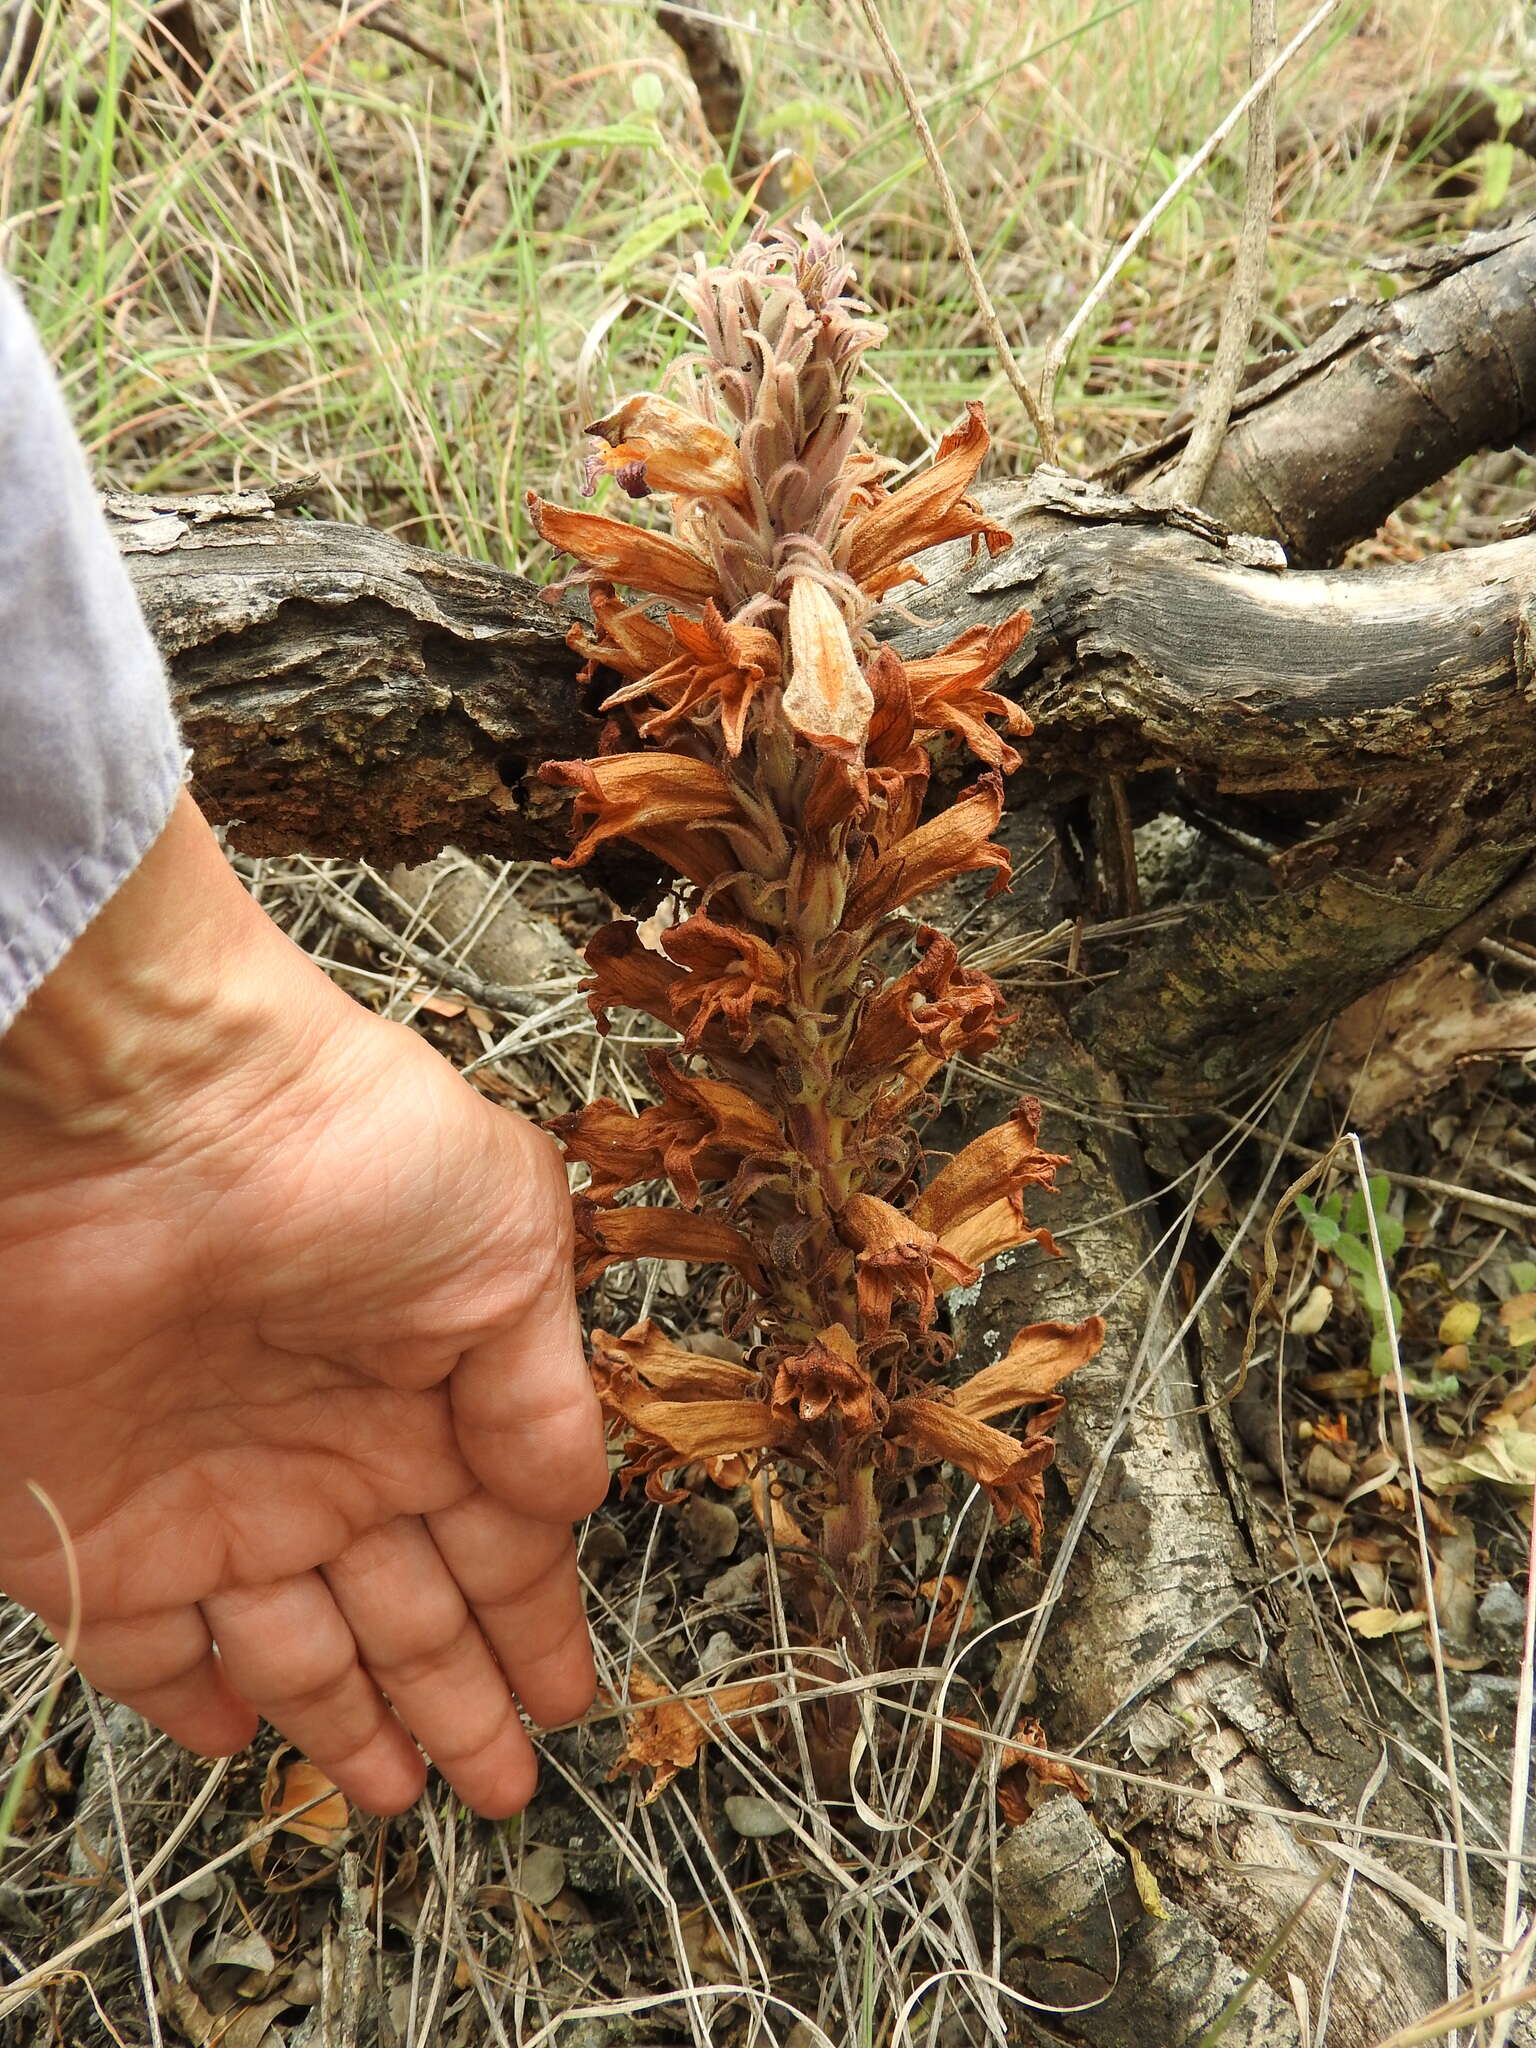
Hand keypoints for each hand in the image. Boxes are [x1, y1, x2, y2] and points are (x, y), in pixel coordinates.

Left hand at [0, 794, 607, 1815]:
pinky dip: (193, 1700)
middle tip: (499, 1784)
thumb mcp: (509, 1248)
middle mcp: (331, 1457)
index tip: (567, 1698)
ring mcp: (215, 1497)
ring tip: (401, 1794)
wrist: (143, 1116)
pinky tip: (241, 1737)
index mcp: (432, 1397)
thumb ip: (546, 1393)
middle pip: (408, 1617)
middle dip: (460, 1703)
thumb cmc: (340, 1143)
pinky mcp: (96, 1527)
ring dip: (350, 1724)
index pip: (501, 1546)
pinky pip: (145, 1648)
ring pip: (297, 1650)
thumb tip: (576, 1499)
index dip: (537, 1629)